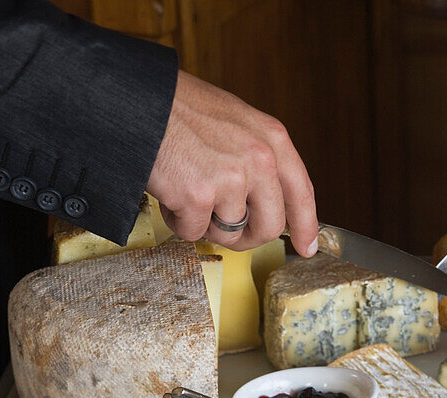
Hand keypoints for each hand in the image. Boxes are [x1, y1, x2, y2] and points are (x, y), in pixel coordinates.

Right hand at [147, 71, 318, 255]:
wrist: (140, 100)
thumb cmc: (180, 109)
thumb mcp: (235, 122)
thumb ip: (256, 157)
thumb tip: (264, 201)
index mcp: (272, 139)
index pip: (301, 192)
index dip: (306, 226)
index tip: (307, 247)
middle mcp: (259, 159)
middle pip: (270, 226)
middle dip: (247, 237)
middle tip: (228, 231)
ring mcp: (230, 179)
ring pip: (229, 232)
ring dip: (205, 224)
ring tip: (188, 192)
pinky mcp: (200, 197)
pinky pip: (193, 232)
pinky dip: (178, 220)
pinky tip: (170, 191)